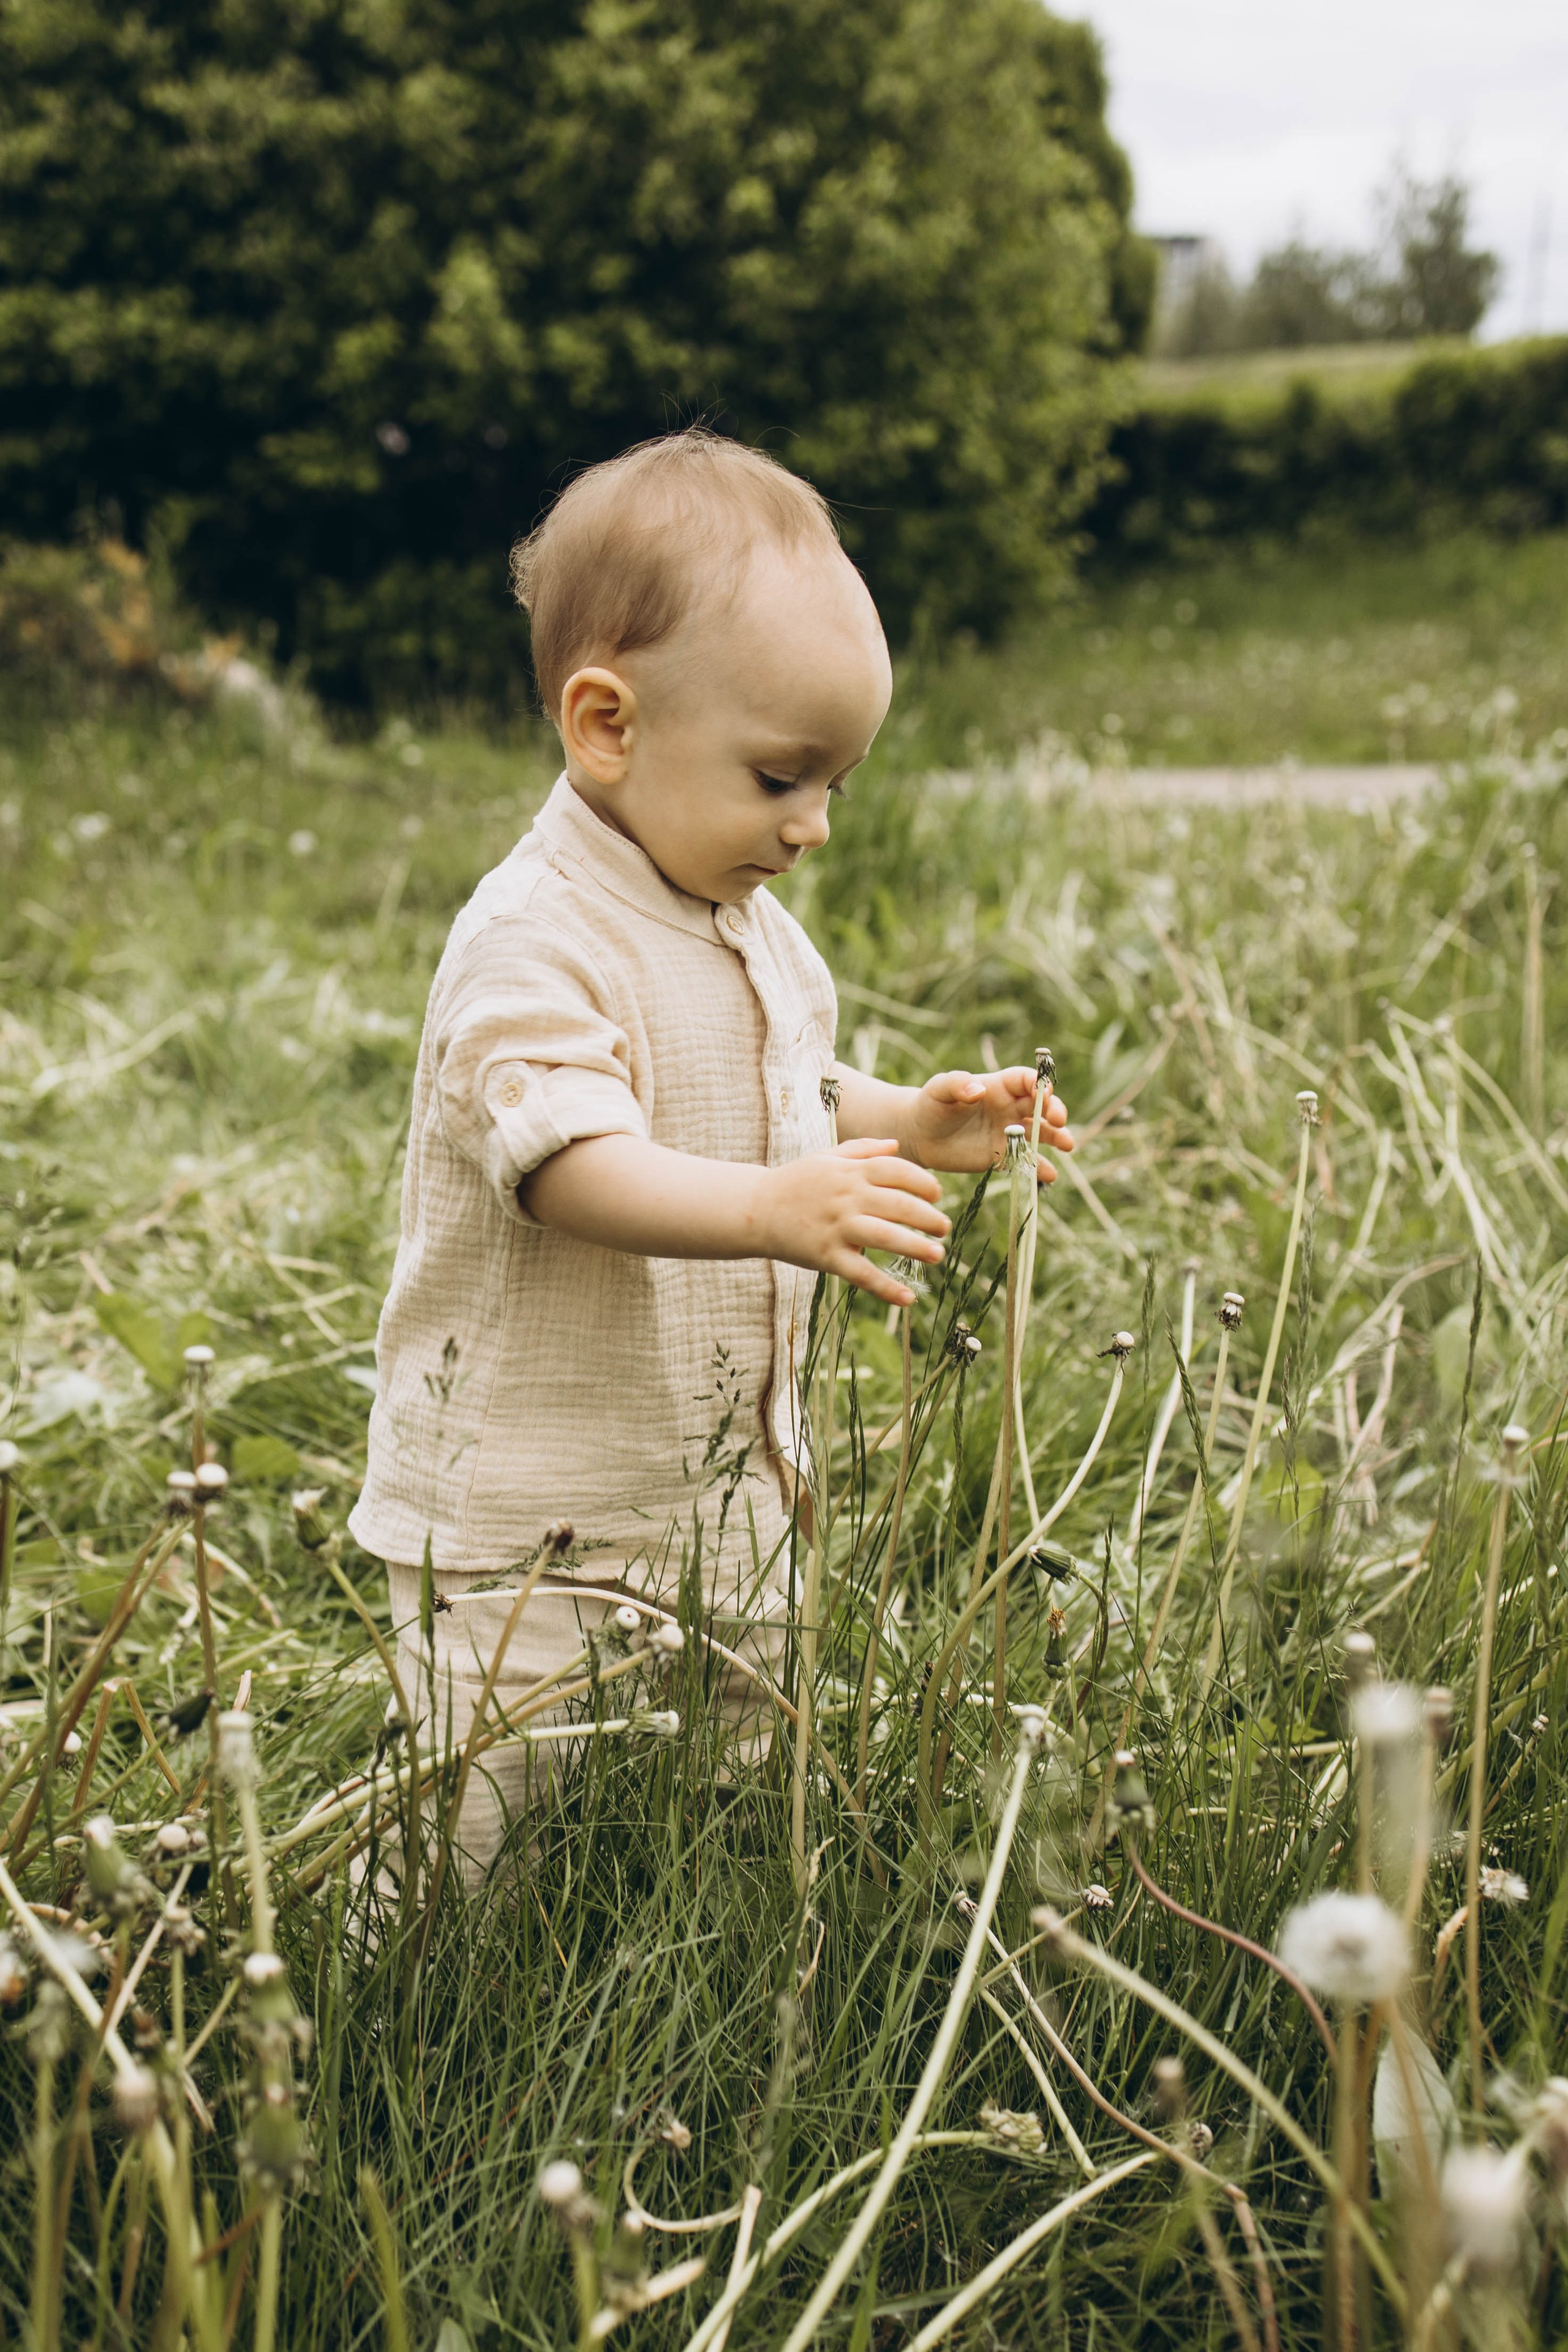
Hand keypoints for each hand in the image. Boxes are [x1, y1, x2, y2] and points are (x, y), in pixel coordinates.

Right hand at [756, 1137, 949, 1305]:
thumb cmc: (795, 1182)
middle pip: (898, 1204)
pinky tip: (908, 1298)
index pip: (896, 1171)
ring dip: (915, 1247)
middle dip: (927, 1216)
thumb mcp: (826, 1158)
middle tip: (944, 1228)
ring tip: (938, 1254)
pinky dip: (886, 1288)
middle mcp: (846, 1197)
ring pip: (884, 1237)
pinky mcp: (826, 1256)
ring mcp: (836, 1227)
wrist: (755, 1209)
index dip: (922, 1182)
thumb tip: (896, 1144)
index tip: (937, 1194)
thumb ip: (862, 1149)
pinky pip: (861, 1274)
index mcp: (849, 1172)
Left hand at [904, 1067, 1073, 1179]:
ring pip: (1040, 1134)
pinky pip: (1024, 1161)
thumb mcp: (940, 1089)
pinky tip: (1049, 1174)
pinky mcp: (1002, 1156)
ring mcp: (1008, 1133)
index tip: (1046, 1093)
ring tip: (1068, 1144)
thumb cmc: (931, 1104)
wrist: (920, 1135)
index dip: (1039, 1085)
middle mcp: (1010, 1109)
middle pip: (1041, 1106)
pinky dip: (1038, 1168)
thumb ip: (957, 1085)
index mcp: (998, 1087)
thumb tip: (977, 1089)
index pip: (1026, 1081)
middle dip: (1055, 1110)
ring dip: (1057, 1137)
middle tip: (1059, 1121)